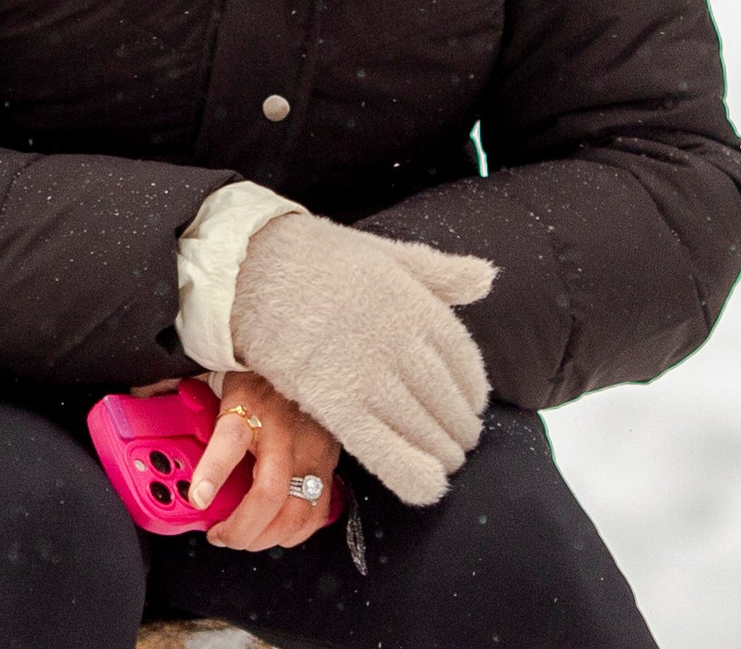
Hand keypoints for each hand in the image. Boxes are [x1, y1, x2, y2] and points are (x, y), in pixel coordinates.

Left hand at [186, 372, 339, 551]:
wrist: (306, 358)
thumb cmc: (259, 372)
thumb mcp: (219, 375)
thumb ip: (184, 392)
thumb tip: (143, 395)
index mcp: (252, 405)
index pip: (231, 439)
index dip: (212, 474)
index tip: (196, 498)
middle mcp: (285, 432)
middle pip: (269, 494)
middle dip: (242, 528)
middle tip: (219, 535)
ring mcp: (312, 450)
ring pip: (297, 512)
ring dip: (267, 536)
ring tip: (243, 537)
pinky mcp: (328, 462)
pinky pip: (317, 511)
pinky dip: (295, 531)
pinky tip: (275, 531)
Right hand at [229, 212, 494, 505]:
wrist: (253, 267)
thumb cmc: (319, 259)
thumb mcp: (388, 253)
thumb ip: (440, 272)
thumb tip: (487, 276)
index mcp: (415, 305)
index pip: (464, 360)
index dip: (475, 389)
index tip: (474, 404)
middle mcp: (399, 342)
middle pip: (447, 401)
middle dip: (460, 429)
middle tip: (461, 442)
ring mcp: (367, 374)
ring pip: (422, 430)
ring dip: (442, 453)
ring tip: (444, 462)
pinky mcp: (333, 402)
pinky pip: (382, 449)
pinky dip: (411, 472)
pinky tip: (429, 486)